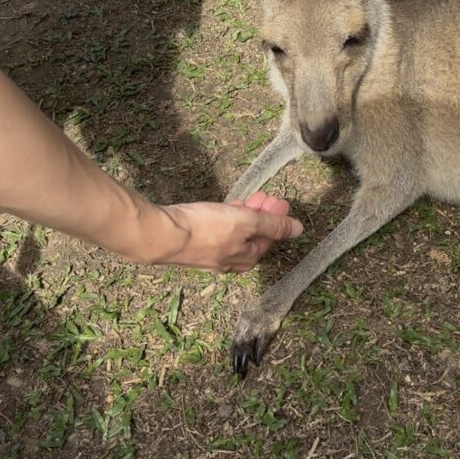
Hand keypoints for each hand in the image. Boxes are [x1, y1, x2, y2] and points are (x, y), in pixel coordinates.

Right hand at [151, 192, 302, 272]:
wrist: (161, 234)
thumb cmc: (204, 230)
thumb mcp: (246, 222)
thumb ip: (272, 225)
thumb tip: (298, 230)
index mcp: (245, 259)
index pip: (270, 239)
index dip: (278, 220)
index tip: (281, 202)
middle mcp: (229, 261)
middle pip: (253, 237)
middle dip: (263, 216)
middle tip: (267, 197)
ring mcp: (210, 254)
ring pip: (235, 233)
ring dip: (246, 215)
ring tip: (250, 199)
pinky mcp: (194, 244)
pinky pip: (218, 231)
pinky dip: (227, 218)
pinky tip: (226, 207)